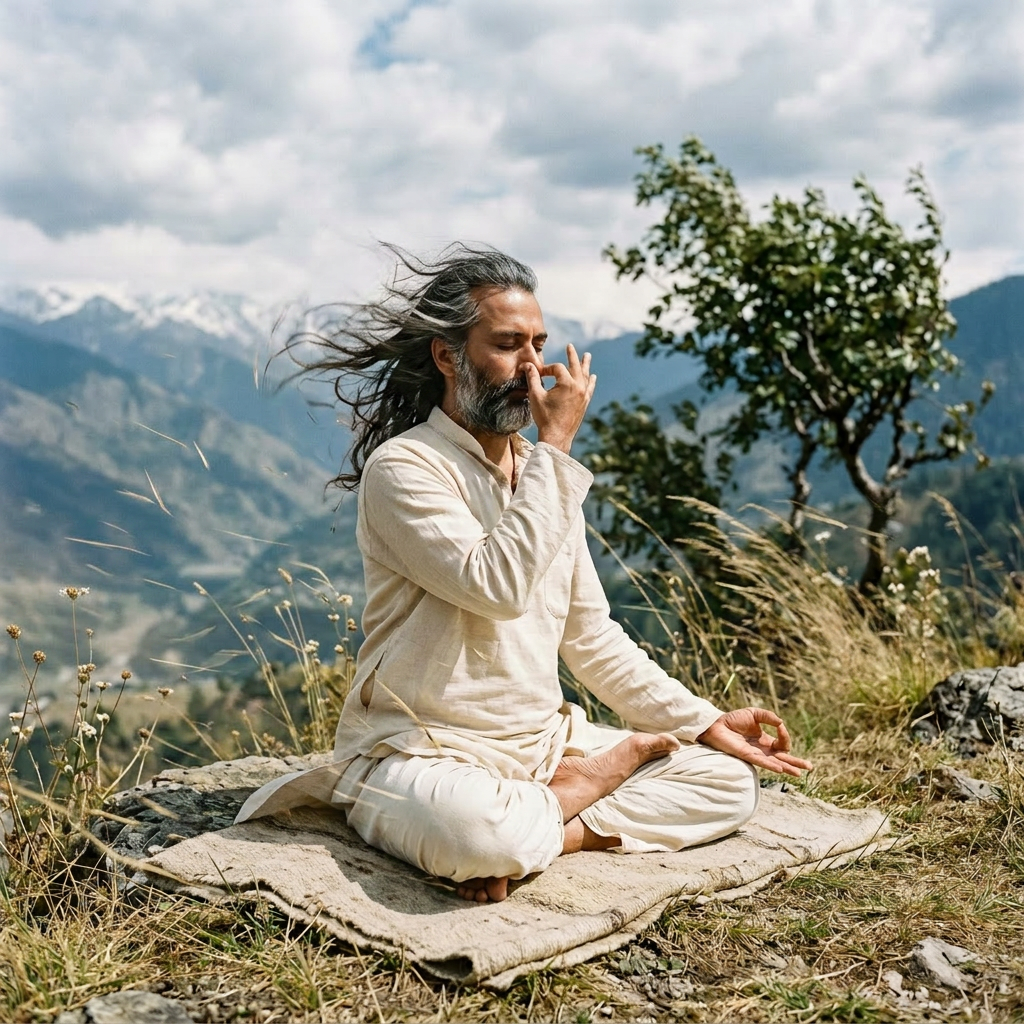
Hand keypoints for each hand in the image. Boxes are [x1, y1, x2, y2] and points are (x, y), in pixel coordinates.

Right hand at [524, 343, 596, 453]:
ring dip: (585, 365)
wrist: (557, 437)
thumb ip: (532, 378)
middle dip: (572, 356)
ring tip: (587, 356)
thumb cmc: (545, 417)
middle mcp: (579, 387)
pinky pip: (589, 388)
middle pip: (575, 366)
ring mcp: (584, 395)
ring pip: (585, 376)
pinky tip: (592, 377)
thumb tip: (527, 364)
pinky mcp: (585, 403)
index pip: (557, 368)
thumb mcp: (535, 396)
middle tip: (570, 346)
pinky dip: (590, 381)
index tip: (537, 375)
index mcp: (567, 383)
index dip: (546, 369)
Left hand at [697, 708, 812, 777]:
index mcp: (765, 740)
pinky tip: (779, 769)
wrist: (716, 724)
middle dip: (796, 762)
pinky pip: (761, 762)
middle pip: (783, 758)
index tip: (780, 726)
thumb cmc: (733, 720)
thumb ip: (768, 717)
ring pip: (775, 763)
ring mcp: (755, 754)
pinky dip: (771, 765)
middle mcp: (762, 750)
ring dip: (787, 767)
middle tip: (809, 767)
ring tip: (799, 774)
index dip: (785, 736)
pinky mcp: (746, 756)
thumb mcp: (754, 713)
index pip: (782, 743)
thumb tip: (781, 723)